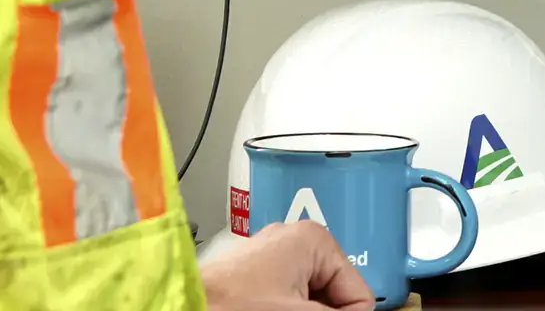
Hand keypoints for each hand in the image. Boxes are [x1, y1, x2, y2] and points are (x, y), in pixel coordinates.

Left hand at [200, 222, 375, 310]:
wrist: (185, 306)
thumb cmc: (229, 305)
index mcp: (315, 240)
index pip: (359, 291)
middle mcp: (296, 240)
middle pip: (335, 293)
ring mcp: (275, 256)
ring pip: (312, 296)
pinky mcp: (257, 273)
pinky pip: (290, 296)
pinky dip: (288, 309)